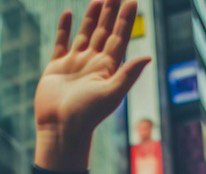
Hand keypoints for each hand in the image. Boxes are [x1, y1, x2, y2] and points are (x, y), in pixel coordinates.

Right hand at [34, 0, 149, 171]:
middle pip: (104, 32)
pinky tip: (69, 13)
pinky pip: (62, 43)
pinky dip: (65, 28)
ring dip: (92, 17)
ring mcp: (75, 64)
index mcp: (108, 68)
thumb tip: (148, 56)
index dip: (126, 19)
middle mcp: (93, 63)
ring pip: (85, 34)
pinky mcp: (57, 67)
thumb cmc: (87, 115)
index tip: (132, 1)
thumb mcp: (111, 94)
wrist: (60, 128)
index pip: (119, 37)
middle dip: (111, 13)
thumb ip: (128, 74)